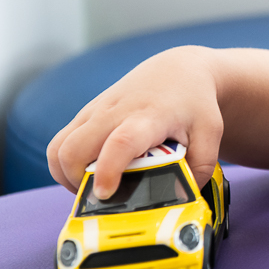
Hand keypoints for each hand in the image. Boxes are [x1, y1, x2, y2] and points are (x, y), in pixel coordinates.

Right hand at [46, 46, 223, 198]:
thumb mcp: (209, 135)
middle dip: (77, 181)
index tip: (105, 194)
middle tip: (102, 196)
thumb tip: (179, 198)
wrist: (178, 70)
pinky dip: (65, 164)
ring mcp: (95, 111)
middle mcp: (114, 112)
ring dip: (66, 174)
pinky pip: (59, 142)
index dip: (108, 170)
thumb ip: (199, 169)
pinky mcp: (84, 114)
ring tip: (92, 186)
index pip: (120, 143)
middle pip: (74, 149)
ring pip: (58, 147)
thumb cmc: (194, 104)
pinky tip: (89, 172)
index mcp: (148, 117)